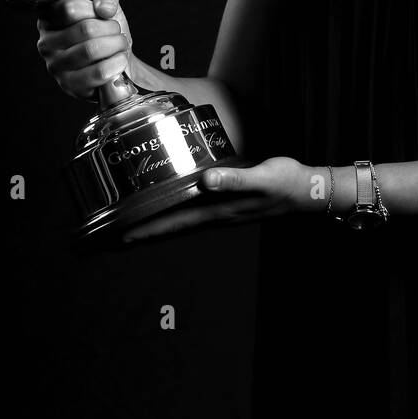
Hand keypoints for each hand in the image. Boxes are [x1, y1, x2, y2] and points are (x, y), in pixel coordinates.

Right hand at [36, 0, 133, 100]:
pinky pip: (97, 73)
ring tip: (120, 45)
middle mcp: (46, 43)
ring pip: (91, 50)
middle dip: (111, 28)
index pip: (70, 8)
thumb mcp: (106, 4)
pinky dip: (116, 64)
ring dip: (116, 45)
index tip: (103, 13)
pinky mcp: (70, 86)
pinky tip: (120, 60)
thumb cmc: (105, 30)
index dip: (94, 9)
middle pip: (85, 29)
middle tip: (117, 31)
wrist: (115, 60)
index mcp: (49, 18)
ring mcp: (55, 67)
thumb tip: (105, 9)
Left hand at [122, 156, 322, 243]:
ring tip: (128, 231)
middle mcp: (214, 217)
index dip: (146, 231)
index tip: (118, 237)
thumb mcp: (263, 178)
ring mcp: (219, 214)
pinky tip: (166, 212)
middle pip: (169, 229)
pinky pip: (191, 215)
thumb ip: (235, 179)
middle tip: (109, 240)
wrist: (307, 193)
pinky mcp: (225, 205)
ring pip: (178, 225)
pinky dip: (173, 217)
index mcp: (218, 211)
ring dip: (153, 229)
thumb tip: (207, 180)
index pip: (173, 224)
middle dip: (141, 235)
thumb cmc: (286, 183)